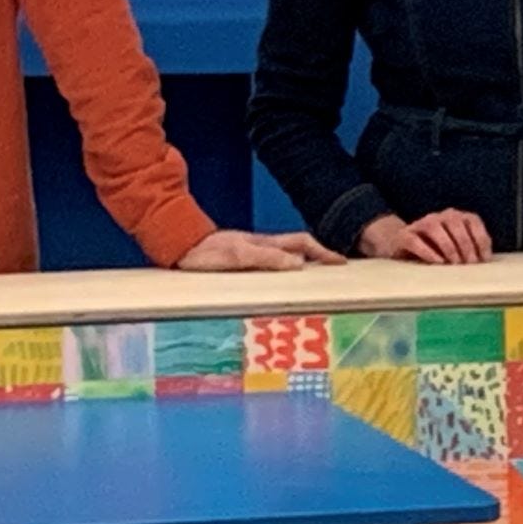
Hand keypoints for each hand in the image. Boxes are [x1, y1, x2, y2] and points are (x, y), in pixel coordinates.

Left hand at [175, 229, 344, 271]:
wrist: (180, 246)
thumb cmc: (207, 252)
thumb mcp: (238, 255)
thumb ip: (267, 258)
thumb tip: (300, 264)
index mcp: (265, 243)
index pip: (302, 243)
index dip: (323, 252)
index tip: (341, 262)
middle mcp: (262, 246)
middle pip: (299, 248)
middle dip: (320, 256)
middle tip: (337, 270)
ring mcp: (253, 252)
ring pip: (286, 255)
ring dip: (305, 263)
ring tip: (319, 277)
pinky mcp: (242, 260)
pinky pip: (272, 264)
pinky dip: (286, 269)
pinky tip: (285, 280)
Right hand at [359, 210, 492, 263]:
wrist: (400, 245)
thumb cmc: (435, 250)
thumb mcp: (456, 249)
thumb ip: (470, 251)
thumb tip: (485, 264)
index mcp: (456, 217)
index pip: (472, 220)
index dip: (481, 239)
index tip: (484, 259)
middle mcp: (439, 217)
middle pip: (455, 223)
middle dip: (465, 244)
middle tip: (470, 264)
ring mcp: (421, 224)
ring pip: (434, 228)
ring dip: (448, 246)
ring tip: (454, 263)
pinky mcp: (404, 236)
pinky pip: (414, 240)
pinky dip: (427, 251)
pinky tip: (437, 262)